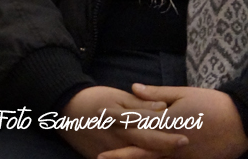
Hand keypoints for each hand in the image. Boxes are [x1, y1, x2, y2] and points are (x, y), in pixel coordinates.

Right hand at [59, 85, 185, 158]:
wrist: (64, 110)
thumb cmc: (94, 99)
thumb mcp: (116, 97)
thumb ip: (140, 105)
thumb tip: (163, 107)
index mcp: (123, 125)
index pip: (150, 134)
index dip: (168, 138)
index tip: (186, 138)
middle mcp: (118, 142)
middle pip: (146, 151)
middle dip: (165, 150)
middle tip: (183, 146)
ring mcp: (109, 153)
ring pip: (134, 158)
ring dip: (151, 158)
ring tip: (167, 156)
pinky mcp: (99, 158)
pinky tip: (147, 158)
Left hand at [107, 83, 247, 158]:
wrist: (241, 124)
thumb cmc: (212, 104)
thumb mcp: (183, 94)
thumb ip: (157, 94)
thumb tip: (133, 88)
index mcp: (168, 122)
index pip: (138, 122)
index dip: (117, 121)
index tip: (99, 118)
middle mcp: (173, 142)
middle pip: (142, 150)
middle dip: (120, 154)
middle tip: (99, 156)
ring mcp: (183, 155)